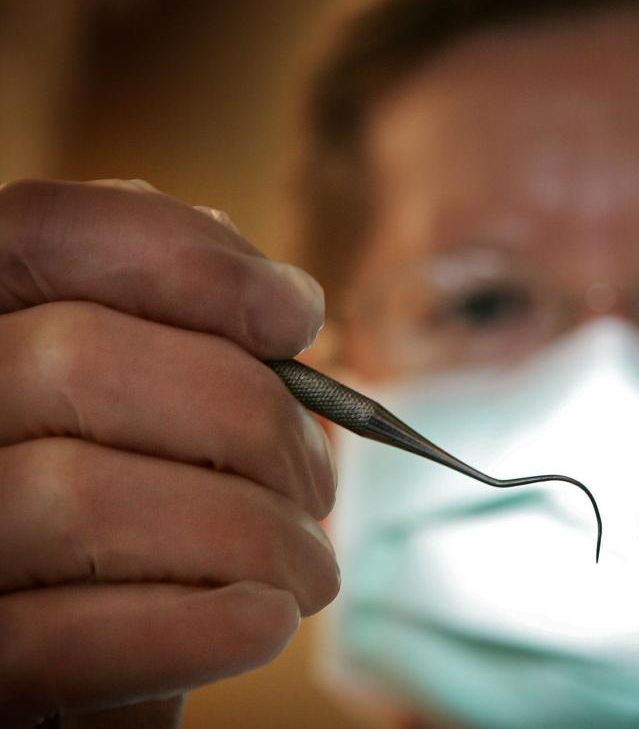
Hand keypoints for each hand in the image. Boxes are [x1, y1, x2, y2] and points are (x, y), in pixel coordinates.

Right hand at [0, 180, 339, 725]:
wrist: (82, 686)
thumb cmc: (125, 542)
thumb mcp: (146, 426)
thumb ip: (183, 346)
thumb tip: (282, 297)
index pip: (44, 231)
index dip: (184, 257)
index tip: (297, 313)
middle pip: (81, 358)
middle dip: (249, 418)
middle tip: (319, 481)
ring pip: (82, 496)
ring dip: (250, 535)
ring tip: (309, 568)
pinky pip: (64, 638)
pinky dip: (197, 627)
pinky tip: (265, 623)